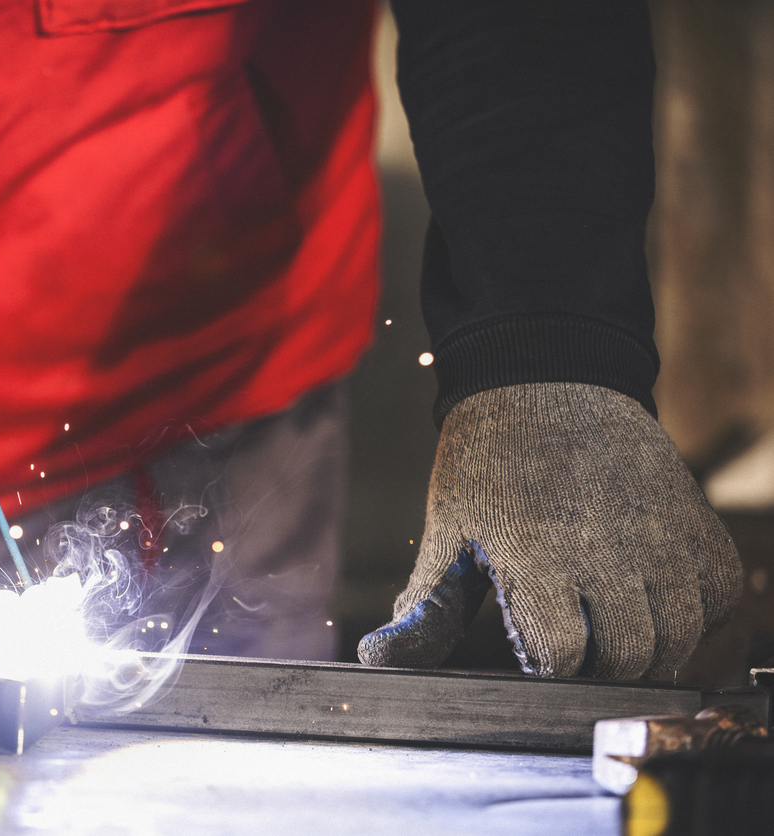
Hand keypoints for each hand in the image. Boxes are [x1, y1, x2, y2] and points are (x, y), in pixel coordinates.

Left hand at [358, 382, 742, 678]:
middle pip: (627, 658)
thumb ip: (426, 606)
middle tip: (575, 649)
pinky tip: (650, 597)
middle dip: (597, 669)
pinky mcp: (696, 524)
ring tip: (610, 631)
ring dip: (647, 650)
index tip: (535, 654)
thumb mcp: (448, 530)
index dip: (547, 668)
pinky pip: (716, 597)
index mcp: (538, 557)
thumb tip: (379, 657)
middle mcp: (609, 553)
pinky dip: (692, 613)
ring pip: (677, 638)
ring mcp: (661, 540)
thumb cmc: (488, 462)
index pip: (562, 657)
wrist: (544, 379)